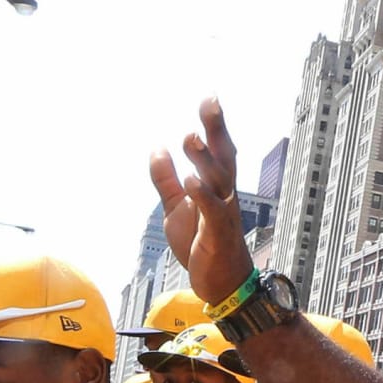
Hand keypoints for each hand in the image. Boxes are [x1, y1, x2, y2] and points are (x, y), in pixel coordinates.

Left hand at [149, 97, 255, 304]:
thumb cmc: (202, 245)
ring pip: (219, 181)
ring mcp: (224, 214)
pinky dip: (202, 195)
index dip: (214, 125)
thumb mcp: (176, 210)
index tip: (210, 98)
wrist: (220, 284)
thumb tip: (157, 148)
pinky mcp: (218, 235)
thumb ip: (166, 180)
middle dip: (217, 130)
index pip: (217, 150)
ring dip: (204, 159)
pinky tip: (189, 180)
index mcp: (216, 187)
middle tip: (210, 102)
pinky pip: (212, 212)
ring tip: (190, 136)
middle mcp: (225, 195)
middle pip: (224, 157)